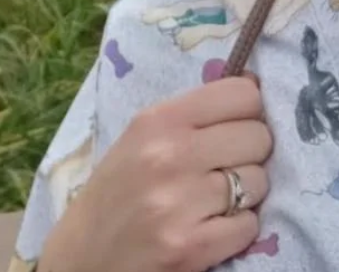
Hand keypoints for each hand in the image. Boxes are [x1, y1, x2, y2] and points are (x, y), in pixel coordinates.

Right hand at [37, 75, 271, 271]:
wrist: (79, 261)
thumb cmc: (117, 192)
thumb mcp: (142, 137)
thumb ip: (194, 113)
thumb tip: (255, 84)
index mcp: (158, 120)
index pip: (243, 94)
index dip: (249, 111)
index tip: (236, 125)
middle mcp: (169, 155)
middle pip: (259, 136)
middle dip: (249, 153)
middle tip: (223, 168)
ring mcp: (179, 203)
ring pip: (259, 181)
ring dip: (245, 193)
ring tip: (212, 200)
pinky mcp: (190, 247)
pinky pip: (250, 224)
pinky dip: (238, 228)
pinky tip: (210, 228)